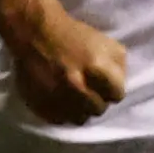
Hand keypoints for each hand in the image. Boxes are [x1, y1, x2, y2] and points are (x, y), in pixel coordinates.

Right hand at [4, 0, 127, 125]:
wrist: (34, 33)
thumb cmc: (74, 35)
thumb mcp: (106, 43)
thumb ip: (119, 66)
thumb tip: (119, 85)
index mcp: (97, 69)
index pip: (117, 95)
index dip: (112, 90)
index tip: (105, 85)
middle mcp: (78, 86)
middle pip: (98, 109)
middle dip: (97, 100)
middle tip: (89, 91)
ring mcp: (57, 97)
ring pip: (79, 119)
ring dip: (80, 109)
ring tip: (75, 98)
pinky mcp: (40, 104)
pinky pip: (59, 120)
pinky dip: (62, 113)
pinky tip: (60, 100)